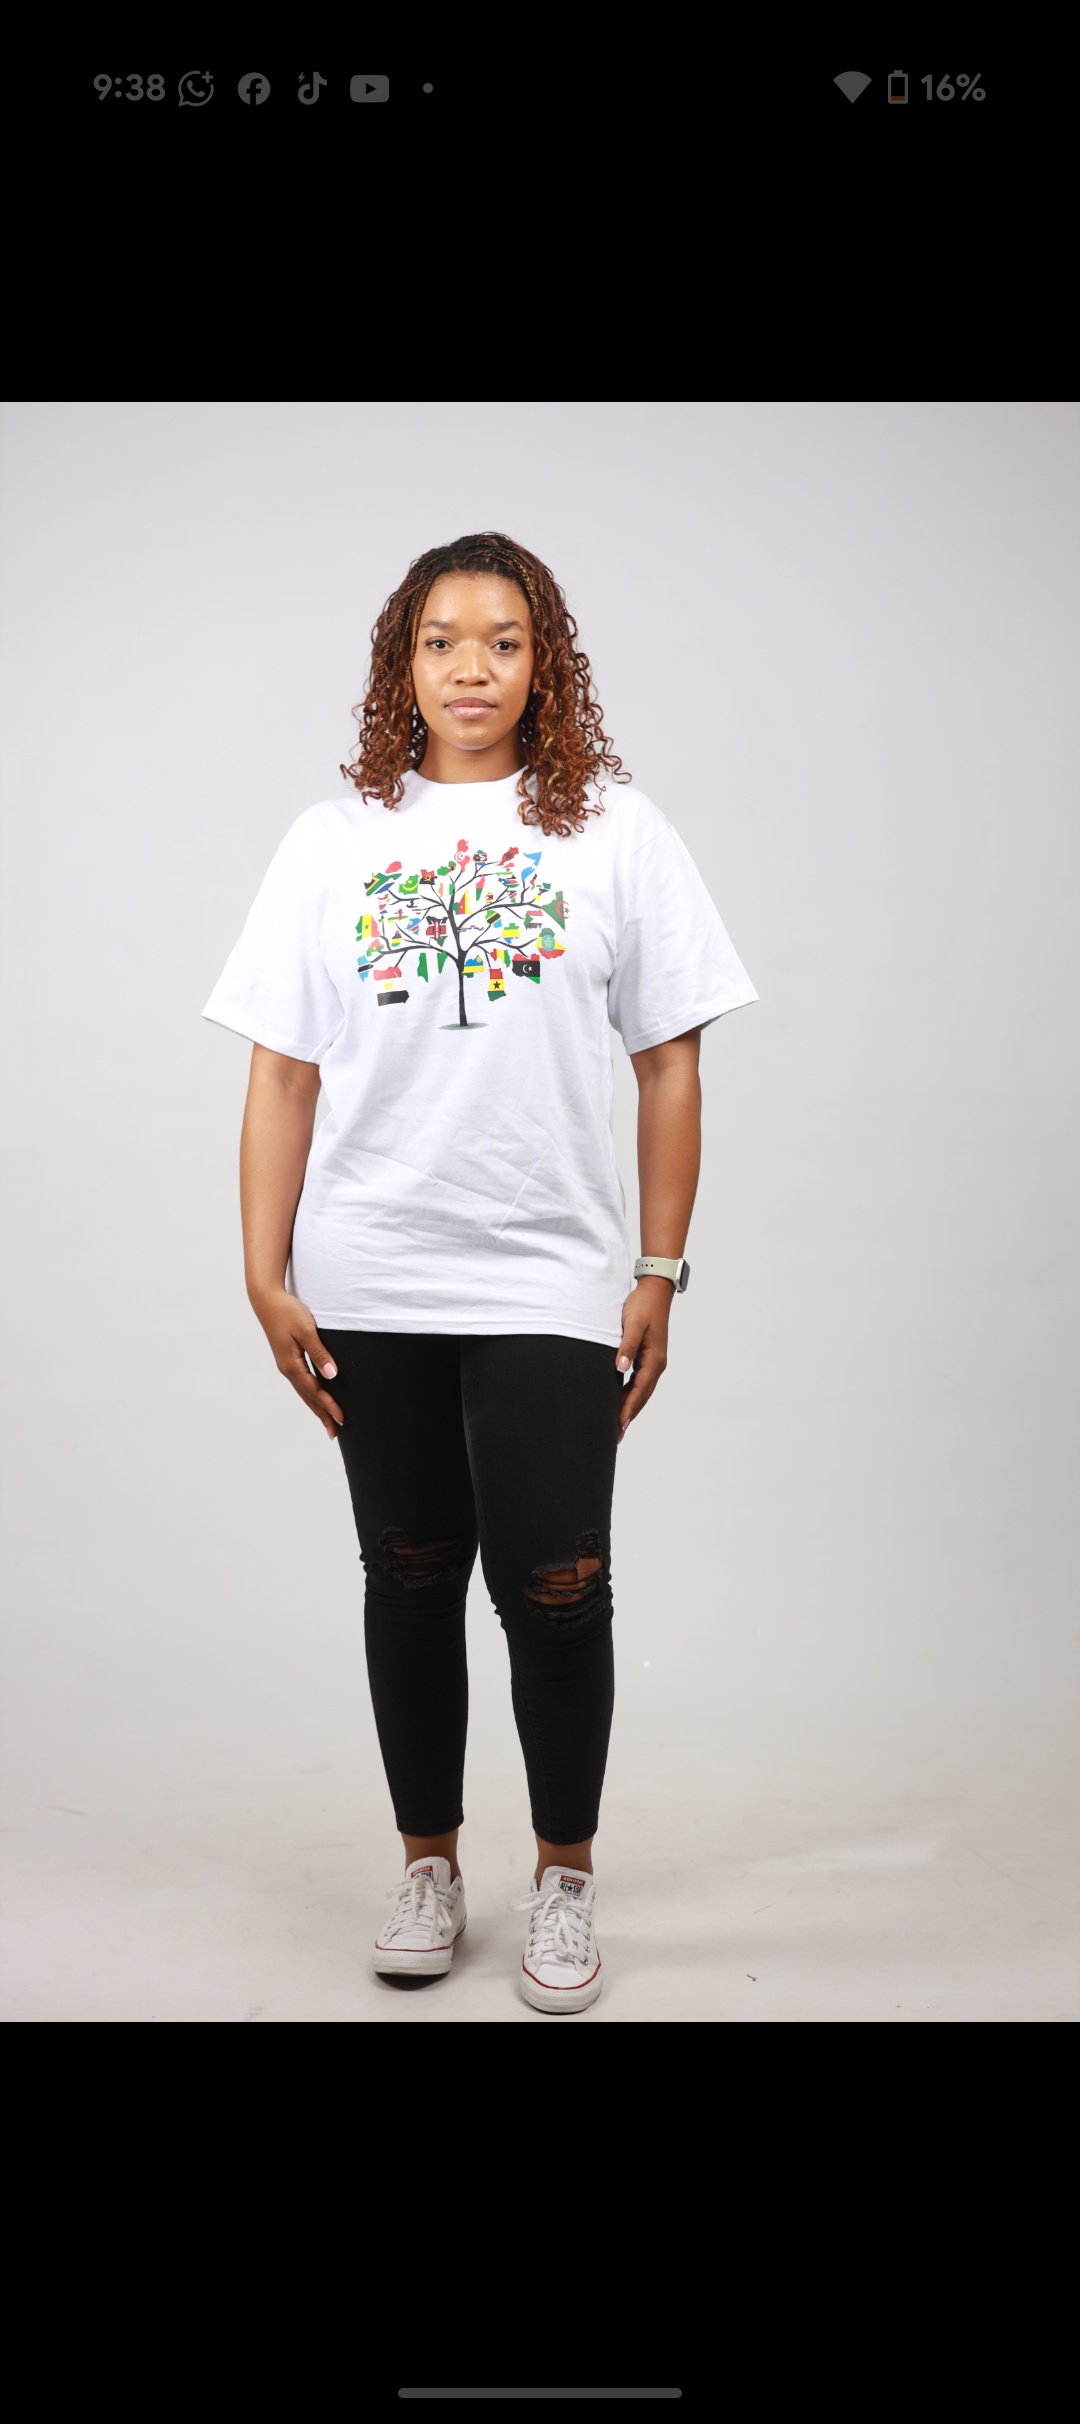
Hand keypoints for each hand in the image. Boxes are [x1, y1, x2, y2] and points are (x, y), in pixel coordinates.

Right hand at [252, 1287, 343, 1439]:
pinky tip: (316, 1397)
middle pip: (308, 1398)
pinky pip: (302, 1382)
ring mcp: (286, 1365)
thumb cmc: (287, 1312)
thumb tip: (331, 1375)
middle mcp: (288, 1369)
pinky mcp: (288, 1359)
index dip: (329, 1405)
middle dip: (322, 1415)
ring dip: (317, 1407)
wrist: (267, 1300)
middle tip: (335, 1432)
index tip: (342, 1419)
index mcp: (292, 1365)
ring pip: (304, 1392)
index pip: (315, 1391)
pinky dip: (311, 1394)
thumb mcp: (306, 1330)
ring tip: (328, 1421)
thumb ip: (320, 1353)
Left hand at [615, 1278, 670, 1441]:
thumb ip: (626, 1346)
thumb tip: (620, 1367)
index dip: (628, 1408)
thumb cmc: (643, 1306)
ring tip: (618, 1425)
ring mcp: (654, 1361)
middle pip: (642, 1396)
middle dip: (629, 1415)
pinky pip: (640, 1381)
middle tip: (616, 1435)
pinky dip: (632, 1394)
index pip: (639, 1390)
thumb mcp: (632, 1324)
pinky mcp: (649, 1356)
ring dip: (631, 1407)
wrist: (655, 1290)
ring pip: (642, 1391)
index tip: (619, 1425)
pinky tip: (622, 1401)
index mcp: (654, 1359)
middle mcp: (656, 1363)